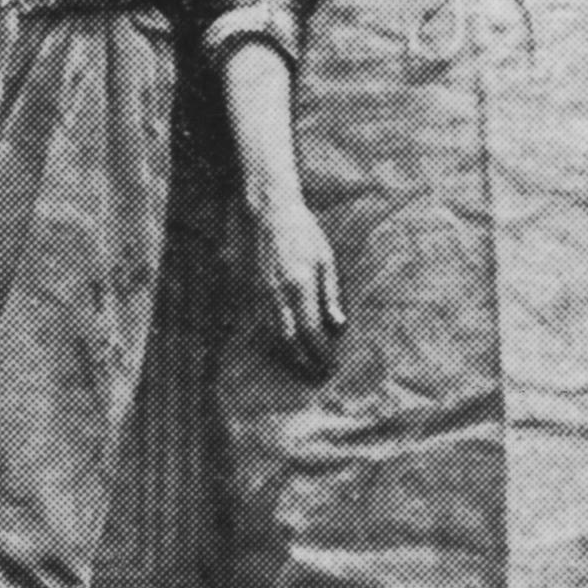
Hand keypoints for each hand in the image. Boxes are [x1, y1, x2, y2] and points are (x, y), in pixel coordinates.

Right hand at [251, 191, 344, 378]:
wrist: (269, 212)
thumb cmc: (303, 231)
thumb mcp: (326, 259)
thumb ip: (331, 294)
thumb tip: (338, 326)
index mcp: (300, 285)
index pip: (311, 331)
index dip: (320, 353)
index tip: (330, 366)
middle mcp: (277, 293)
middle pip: (287, 340)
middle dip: (302, 362)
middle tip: (316, 375)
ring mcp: (259, 292)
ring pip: (269, 336)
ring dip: (285, 355)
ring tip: (299, 367)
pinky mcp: (249, 290)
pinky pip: (257, 324)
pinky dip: (268, 341)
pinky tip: (278, 349)